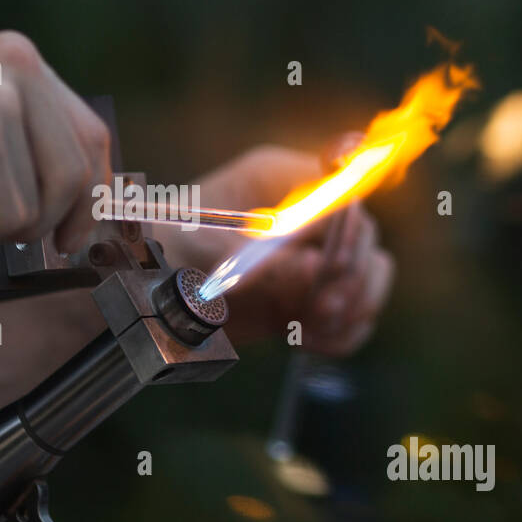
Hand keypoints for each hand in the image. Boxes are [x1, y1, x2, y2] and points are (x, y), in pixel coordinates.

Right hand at [0, 31, 110, 250]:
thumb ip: (26, 146)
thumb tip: (87, 200)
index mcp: (19, 57)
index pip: (92, 136)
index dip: (90, 197)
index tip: (69, 234)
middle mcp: (16, 63)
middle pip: (79, 175)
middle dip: (42, 223)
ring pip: (43, 204)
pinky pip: (5, 218)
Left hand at [164, 145, 393, 356]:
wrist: (147, 295)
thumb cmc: (166, 253)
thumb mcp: (203, 252)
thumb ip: (260, 260)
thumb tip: (315, 271)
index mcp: (277, 179)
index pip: (339, 186)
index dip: (344, 225)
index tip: (329, 265)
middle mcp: (304, 212)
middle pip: (363, 234)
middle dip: (348, 275)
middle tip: (318, 309)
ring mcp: (314, 255)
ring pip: (373, 272)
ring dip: (353, 306)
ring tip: (311, 328)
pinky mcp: (313, 296)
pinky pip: (358, 313)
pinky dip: (343, 333)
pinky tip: (308, 343)